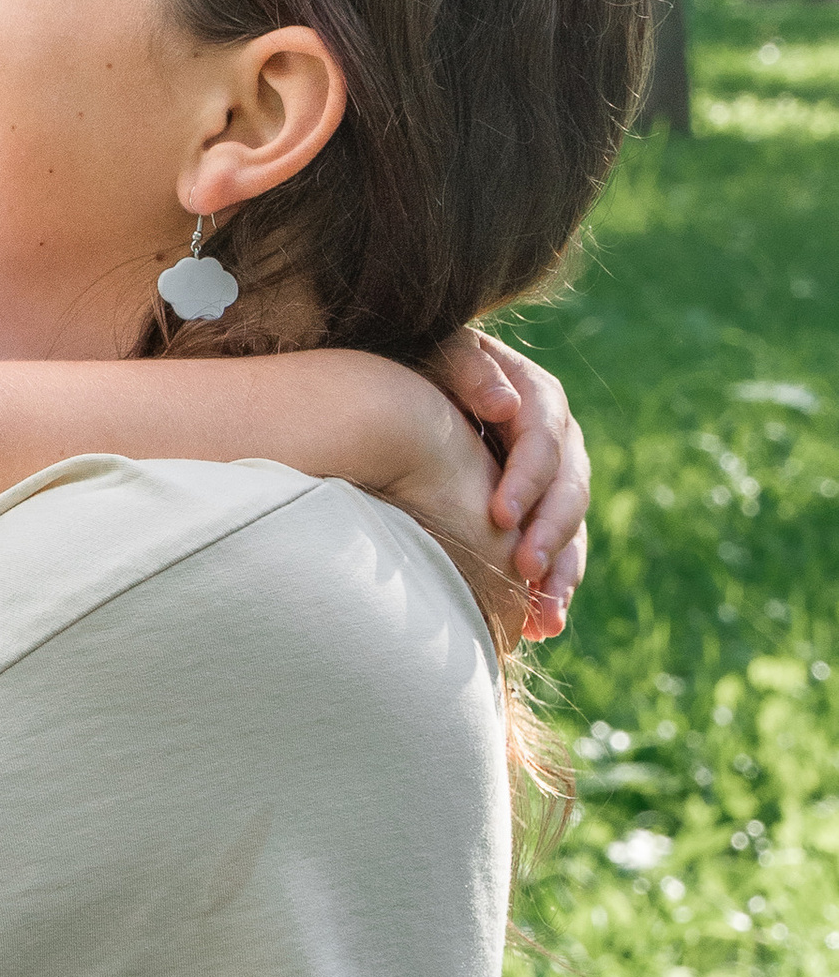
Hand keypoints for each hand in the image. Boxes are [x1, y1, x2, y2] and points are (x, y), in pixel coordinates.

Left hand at [435, 328, 588, 639]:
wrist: (404, 390)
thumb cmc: (415, 364)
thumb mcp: (437, 350)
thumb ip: (468, 368)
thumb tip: (504, 406)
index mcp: (535, 396)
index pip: (545, 439)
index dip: (528, 478)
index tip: (499, 514)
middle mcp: (554, 440)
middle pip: (569, 488)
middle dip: (551, 532)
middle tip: (525, 570)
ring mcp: (550, 481)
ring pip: (571, 529)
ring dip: (562, 575)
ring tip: (546, 618)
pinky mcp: (536, 515)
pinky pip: (554, 554)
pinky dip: (548, 590)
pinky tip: (540, 626)